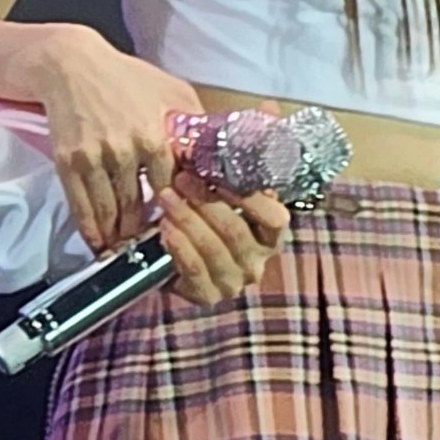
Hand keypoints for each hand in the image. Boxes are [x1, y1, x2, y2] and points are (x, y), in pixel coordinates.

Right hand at [28, 26, 277, 255]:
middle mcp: (125, 151)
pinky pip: (80, 205)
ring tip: (126, 250)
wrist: (71, 65)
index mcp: (156, 136)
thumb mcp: (171, 90)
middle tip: (154, 250)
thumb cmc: (126, 76)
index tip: (183, 230)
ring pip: (109, 213)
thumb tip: (219, 150)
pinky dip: (90, 229)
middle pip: (138, 209)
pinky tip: (98, 241)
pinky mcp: (68, 162)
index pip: (172, 190)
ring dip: (118, 237)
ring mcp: (94, 158)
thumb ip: (194, 123)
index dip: (178, 213)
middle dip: (146, 233)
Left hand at [155, 169, 290, 305]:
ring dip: (187, 219)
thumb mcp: (214, 194)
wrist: (168, 257)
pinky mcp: (208, 295)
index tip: (222, 173)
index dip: (252, 198)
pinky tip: (165, 227)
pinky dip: (179, 246)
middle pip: (236, 231)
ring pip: (213, 249)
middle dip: (207, 201)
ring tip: (166, 197)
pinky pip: (194, 270)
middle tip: (182, 178)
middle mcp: (256, 262)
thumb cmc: (199, 216)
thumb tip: (204, 144)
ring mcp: (233, 281)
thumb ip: (221, 175)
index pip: (275, 219)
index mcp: (268, 236)